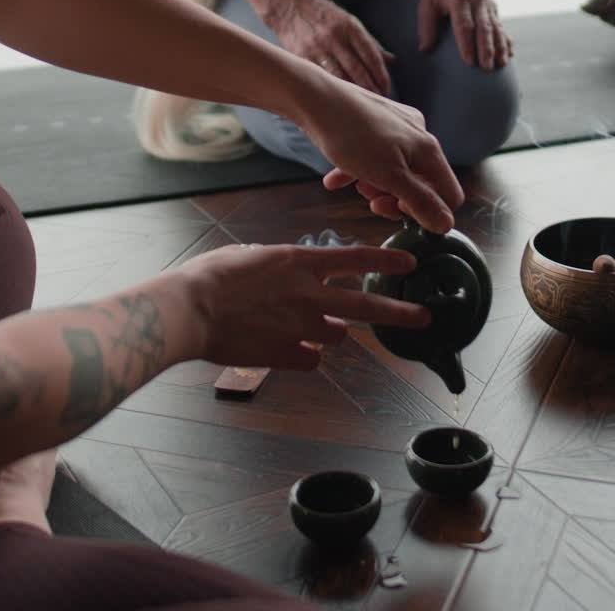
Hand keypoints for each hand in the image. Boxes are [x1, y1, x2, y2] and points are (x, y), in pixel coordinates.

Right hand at [181, 242, 430, 369]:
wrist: (190, 310)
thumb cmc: (211, 276)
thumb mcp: (250, 256)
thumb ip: (278, 265)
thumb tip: (286, 272)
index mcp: (299, 261)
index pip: (355, 258)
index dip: (386, 259)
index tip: (410, 262)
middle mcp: (308, 293)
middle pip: (366, 304)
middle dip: (400, 311)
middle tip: (424, 317)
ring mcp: (300, 326)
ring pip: (336, 335)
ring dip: (328, 331)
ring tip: (302, 326)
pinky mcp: (286, 355)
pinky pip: (309, 358)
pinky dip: (302, 355)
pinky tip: (282, 348)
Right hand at [267, 0, 393, 94]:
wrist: (290, 8)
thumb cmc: (323, 15)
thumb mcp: (349, 21)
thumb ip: (369, 42)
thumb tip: (391, 60)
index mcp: (350, 27)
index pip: (371, 55)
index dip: (381, 75)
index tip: (387, 88)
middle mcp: (335, 37)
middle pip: (357, 70)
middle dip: (371, 88)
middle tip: (378, 100)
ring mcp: (318, 48)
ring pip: (339, 77)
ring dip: (353, 93)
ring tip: (362, 104)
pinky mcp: (303, 56)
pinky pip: (321, 77)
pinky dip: (333, 88)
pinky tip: (341, 98)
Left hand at [303, 76, 463, 231]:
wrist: (315, 100)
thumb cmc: (352, 136)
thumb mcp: (388, 177)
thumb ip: (419, 202)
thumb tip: (446, 225)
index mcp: (428, 148)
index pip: (449, 193)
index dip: (430, 212)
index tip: (399, 212)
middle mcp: (418, 135)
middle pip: (422, 183)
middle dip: (397, 198)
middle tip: (372, 202)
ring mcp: (396, 127)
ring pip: (396, 171)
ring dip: (377, 186)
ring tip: (355, 184)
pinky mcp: (374, 124)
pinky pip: (374, 157)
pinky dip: (358, 171)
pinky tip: (335, 179)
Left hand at [418, 0, 512, 69]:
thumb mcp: (426, 2)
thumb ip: (426, 26)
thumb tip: (425, 49)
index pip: (464, 24)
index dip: (467, 44)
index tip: (469, 61)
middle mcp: (476, 0)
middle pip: (483, 28)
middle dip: (487, 49)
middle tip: (487, 67)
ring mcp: (487, 3)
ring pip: (496, 28)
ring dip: (499, 47)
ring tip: (501, 64)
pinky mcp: (493, 6)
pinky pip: (501, 25)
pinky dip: (506, 40)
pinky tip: (509, 54)